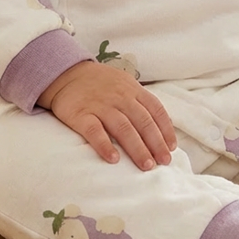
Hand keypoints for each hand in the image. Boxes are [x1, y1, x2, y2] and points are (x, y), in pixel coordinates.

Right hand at [38, 61, 177, 169]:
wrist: (67, 73)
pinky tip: (113, 159)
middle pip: (142, 121)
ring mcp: (100, 105)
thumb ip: (141, 101)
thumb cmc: (101, 83)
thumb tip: (161, 126)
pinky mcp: (81, 115)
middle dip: (156, 143)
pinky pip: (94, 131)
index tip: (171, 148)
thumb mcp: (125, 84)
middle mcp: (120, 97)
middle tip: (163, 161)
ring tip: (146, 165)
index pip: (155, 110)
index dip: (166, 130)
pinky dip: (104, 145)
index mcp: (133, 90)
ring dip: (137, 147)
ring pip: (123, 128)